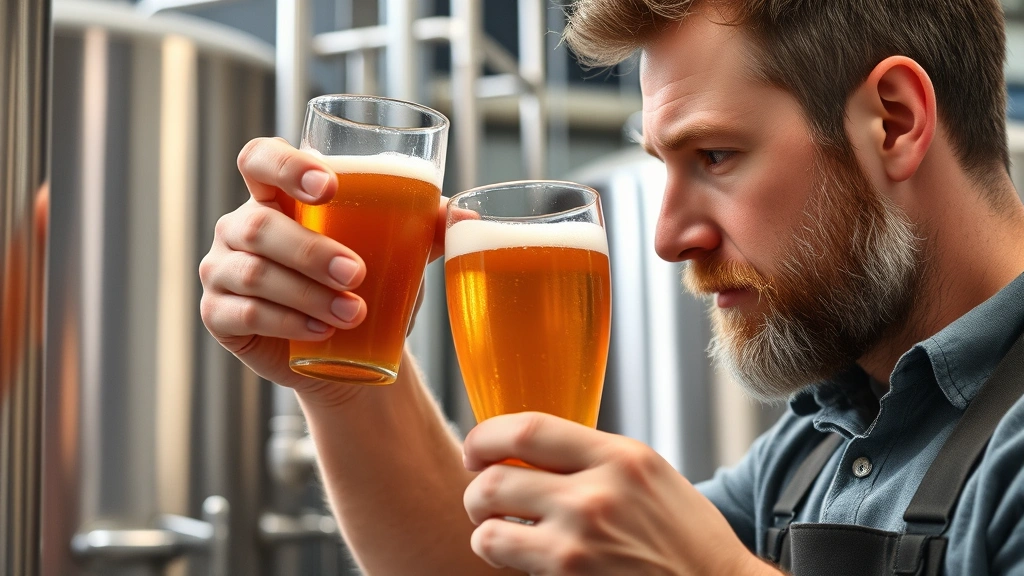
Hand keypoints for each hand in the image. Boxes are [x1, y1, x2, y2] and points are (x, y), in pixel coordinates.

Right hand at [199, 137, 446, 404]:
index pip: (260, 159)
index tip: (330, 187)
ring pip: (254, 272)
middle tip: (358, 274)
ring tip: (352, 312)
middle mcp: (241, 226)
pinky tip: (318, 329)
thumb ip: (425, 224)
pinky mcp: (218, 315)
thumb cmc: (369, 287)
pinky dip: (284, 321)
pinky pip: (242, 312)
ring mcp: (222, 270)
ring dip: (305, 293)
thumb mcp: (398, 252)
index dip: (286, 166)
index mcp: (276, 195)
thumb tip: (467, 215)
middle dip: (311, 250)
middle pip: (258, 224)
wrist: (351, 356)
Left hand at [462, 412, 773, 575]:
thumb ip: (592, 456)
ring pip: (489, 534)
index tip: (475, 448)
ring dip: (484, 533)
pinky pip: (511, 569)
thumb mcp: (647, 474)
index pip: (527, 430)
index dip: (486, 437)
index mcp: (618, 457)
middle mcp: (596, 498)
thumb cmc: (683, 535)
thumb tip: (526, 446)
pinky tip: (527, 561)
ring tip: (498, 533)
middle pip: (494, 482)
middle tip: (481, 500)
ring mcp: (580, 548)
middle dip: (476, 493)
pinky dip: (507, 563)